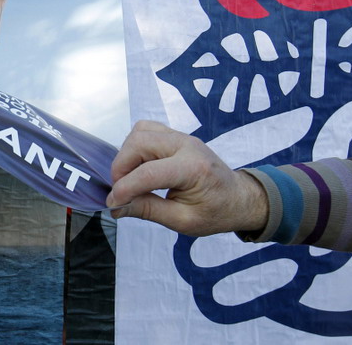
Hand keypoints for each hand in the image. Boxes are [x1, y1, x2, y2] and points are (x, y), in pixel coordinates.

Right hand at [106, 120, 268, 236]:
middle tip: (121, 191)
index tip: (112, 204)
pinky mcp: (176, 136)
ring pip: (141, 131)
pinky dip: (135, 146)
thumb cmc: (216, 212)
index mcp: (193, 168)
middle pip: (139, 142)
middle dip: (121, 166)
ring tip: (129, 179)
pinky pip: (147, 130)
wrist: (239, 198)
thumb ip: (148, 210)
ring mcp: (182, 137)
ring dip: (127, 154)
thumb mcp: (183, 221)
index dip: (124, 188)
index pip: (149, 173)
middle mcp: (186, 145)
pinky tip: (138, 166)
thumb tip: (117, 207)